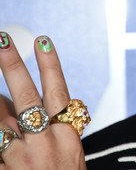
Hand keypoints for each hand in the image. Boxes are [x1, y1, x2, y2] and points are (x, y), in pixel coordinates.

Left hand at [0, 32, 86, 168]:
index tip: (42, 40)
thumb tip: (22, 106)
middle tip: (1, 40)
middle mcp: (43, 140)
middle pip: (24, 95)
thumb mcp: (68, 153)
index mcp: (65, 134)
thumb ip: (47, 128)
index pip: (57, 90)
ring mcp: (19, 156)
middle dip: (11, 65)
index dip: (50, 64)